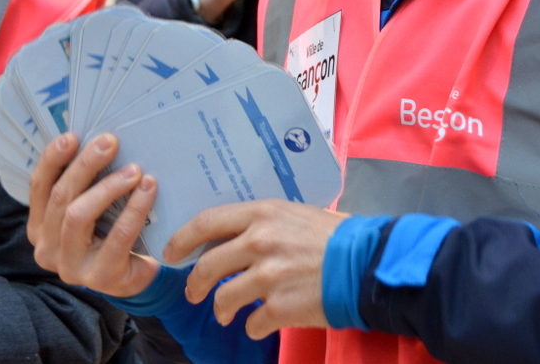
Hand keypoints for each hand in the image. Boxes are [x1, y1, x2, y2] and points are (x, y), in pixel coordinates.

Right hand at [27, 132, 161, 297]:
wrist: (134, 276)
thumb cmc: (110, 233)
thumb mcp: (91, 209)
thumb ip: (84, 184)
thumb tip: (97, 139)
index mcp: (39, 227)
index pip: (38, 188)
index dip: (52, 160)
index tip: (72, 136)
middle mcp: (47, 248)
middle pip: (60, 198)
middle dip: (85, 166)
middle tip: (110, 142)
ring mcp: (69, 267)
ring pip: (79, 215)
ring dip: (108, 187)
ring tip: (134, 169)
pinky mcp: (99, 277)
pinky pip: (117, 236)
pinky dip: (134, 208)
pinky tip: (148, 189)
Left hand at [164, 200, 348, 338]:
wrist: (367, 264)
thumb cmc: (336, 236)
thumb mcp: (296, 213)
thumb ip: (265, 222)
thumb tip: (236, 233)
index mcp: (262, 214)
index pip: (206, 222)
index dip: (182, 239)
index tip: (172, 253)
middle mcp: (259, 242)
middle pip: (206, 266)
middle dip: (195, 284)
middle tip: (195, 293)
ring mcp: (268, 277)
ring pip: (223, 300)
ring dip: (221, 311)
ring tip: (227, 315)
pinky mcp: (280, 307)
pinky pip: (252, 324)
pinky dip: (255, 327)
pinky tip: (263, 323)